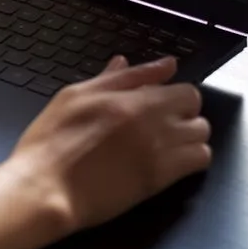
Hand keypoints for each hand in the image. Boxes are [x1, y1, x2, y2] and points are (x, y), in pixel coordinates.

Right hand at [5, 56, 210, 233]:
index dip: (171, 93)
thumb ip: (115, 78)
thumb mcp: (75, 95)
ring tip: (164, 140)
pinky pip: (198, 162)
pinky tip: (169, 160)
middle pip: (196, 108)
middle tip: (159, 119)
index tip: (157, 99)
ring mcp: (158, 152)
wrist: (45, 186)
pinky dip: (191, 158)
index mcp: (130, 99)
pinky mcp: (160, 180)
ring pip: (202, 136)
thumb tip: (140, 62)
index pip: (181, 88)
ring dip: (189, 134)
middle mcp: (151, 123)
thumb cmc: (52, 140)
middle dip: (183, 111)